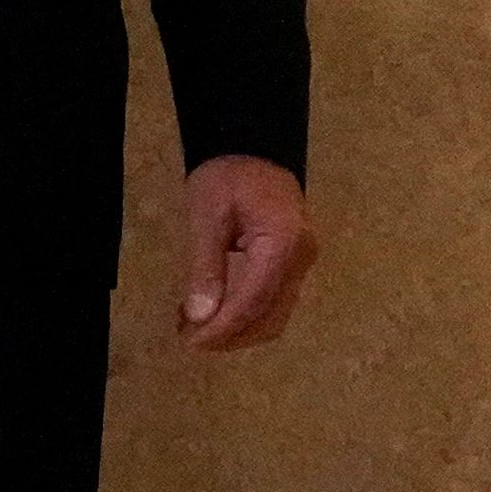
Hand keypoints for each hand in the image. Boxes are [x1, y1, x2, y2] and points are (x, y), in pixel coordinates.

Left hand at [171, 154, 316, 351]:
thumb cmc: (227, 176)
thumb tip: (199, 317)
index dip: (223, 327)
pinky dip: (246, 315)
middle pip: (269, 317)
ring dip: (238, 330)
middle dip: (230, 335)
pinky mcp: (294, 264)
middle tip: (188, 337)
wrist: (254, 148)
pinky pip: (274, 302)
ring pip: (275, 316)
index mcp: (283, 243)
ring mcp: (302, 263)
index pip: (253, 300)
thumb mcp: (206, 215)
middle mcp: (301, 259)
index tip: (191, 342)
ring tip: (197, 327)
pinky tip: (216, 311)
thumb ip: (205, 267)